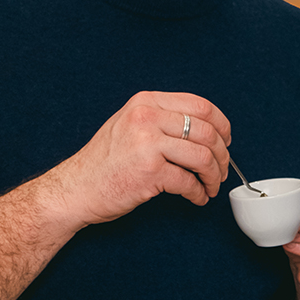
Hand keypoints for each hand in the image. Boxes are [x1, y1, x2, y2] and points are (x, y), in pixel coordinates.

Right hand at [49, 91, 230, 231]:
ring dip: (214, 175)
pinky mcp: (149, 172)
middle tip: (222, 168)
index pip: (200, 106)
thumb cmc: (105, 161)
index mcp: (146, 102)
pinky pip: (188, 182)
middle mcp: (147, 117)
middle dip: (222, 154)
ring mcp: (148, 144)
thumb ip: (164, 118)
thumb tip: (207, 128)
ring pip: (203, 156)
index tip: (226, 139)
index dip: (221, 124)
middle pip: (207, 131)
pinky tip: (197, 197)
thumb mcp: (131, 123)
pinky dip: (199, 192)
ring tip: (212, 185)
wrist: (73, 190)